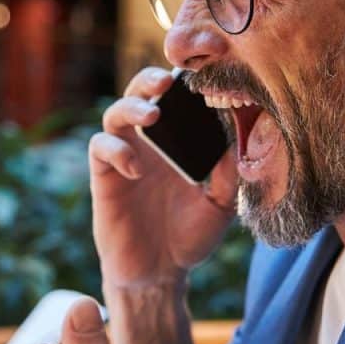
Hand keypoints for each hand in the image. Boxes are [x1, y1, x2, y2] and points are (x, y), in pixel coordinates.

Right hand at [89, 67, 238, 285]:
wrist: (160, 274)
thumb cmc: (190, 236)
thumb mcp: (220, 202)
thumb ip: (229, 169)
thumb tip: (243, 131)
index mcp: (178, 142)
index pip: (176, 98)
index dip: (183, 80)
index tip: (200, 70)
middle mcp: (149, 142)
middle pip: (140, 92)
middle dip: (151, 80)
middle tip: (168, 83)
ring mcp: (124, 156)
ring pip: (115, 112)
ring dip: (131, 107)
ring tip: (151, 117)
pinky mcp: (105, 176)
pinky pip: (101, 148)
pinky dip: (117, 151)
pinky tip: (136, 169)